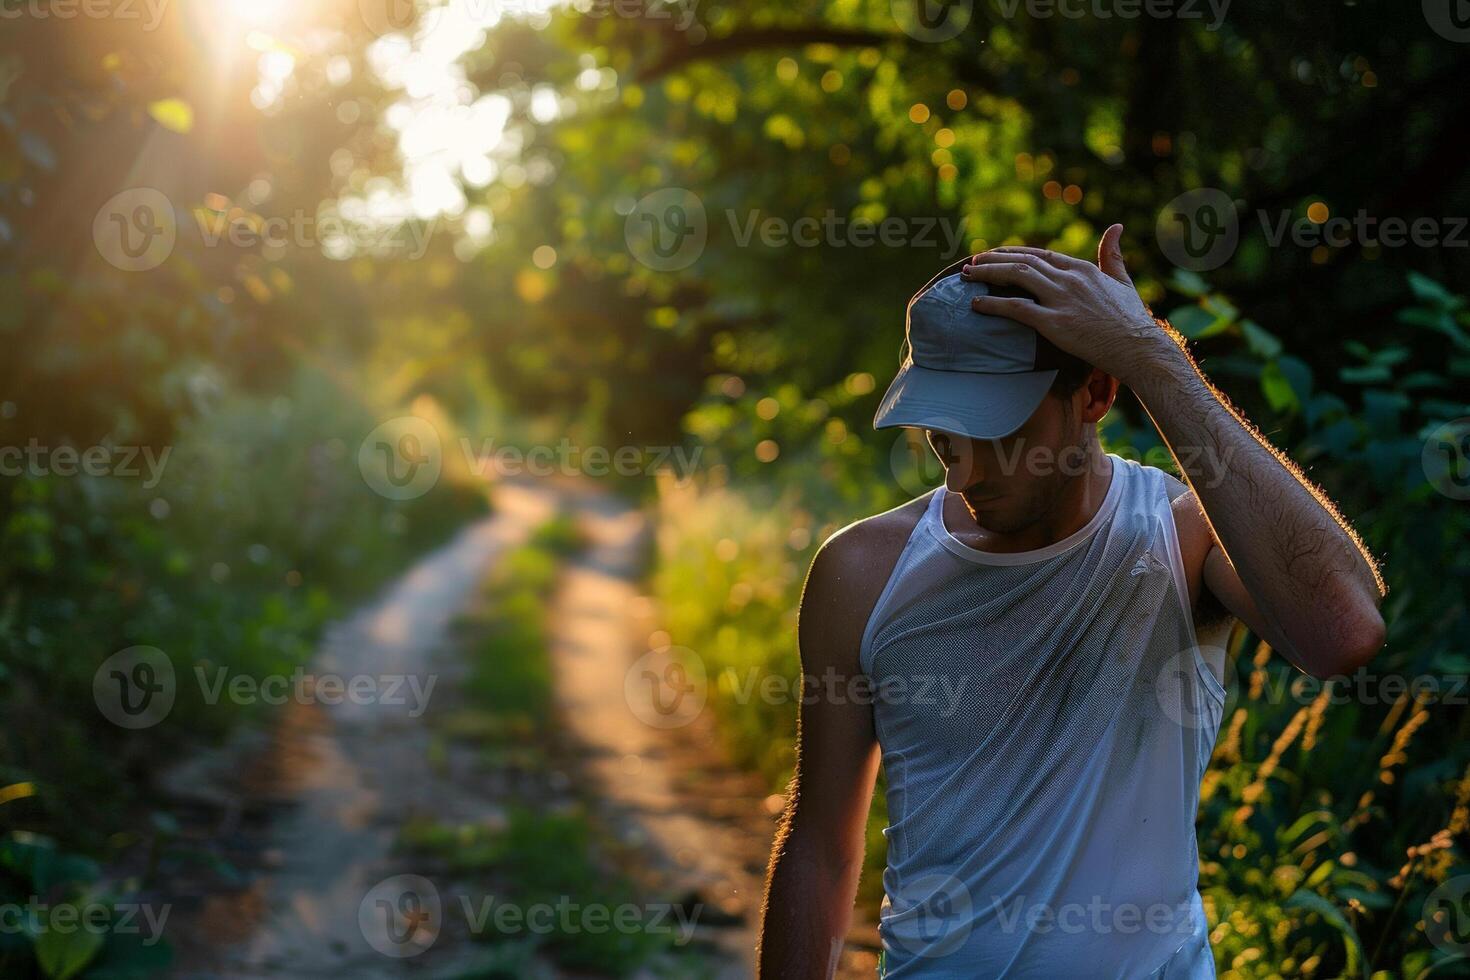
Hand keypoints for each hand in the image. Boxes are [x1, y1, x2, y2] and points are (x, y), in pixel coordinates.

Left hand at [959, 224, 1179, 386]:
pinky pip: (1016, 308)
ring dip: (987, 274)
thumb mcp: (1122, 281)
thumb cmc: (1132, 319)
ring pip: (1016, 277)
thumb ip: (1112, 255)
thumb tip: (1116, 227)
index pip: (1039, 254)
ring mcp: (1061, 299)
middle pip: (1022, 262)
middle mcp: (1069, 279)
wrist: (1139, 347)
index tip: (994, 255)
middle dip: (992, 260)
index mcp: (1081, 269)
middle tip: (971, 263)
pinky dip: (993, 304)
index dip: (1013, 253)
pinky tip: (976, 304)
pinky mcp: (1055, 323)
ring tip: (966, 276)